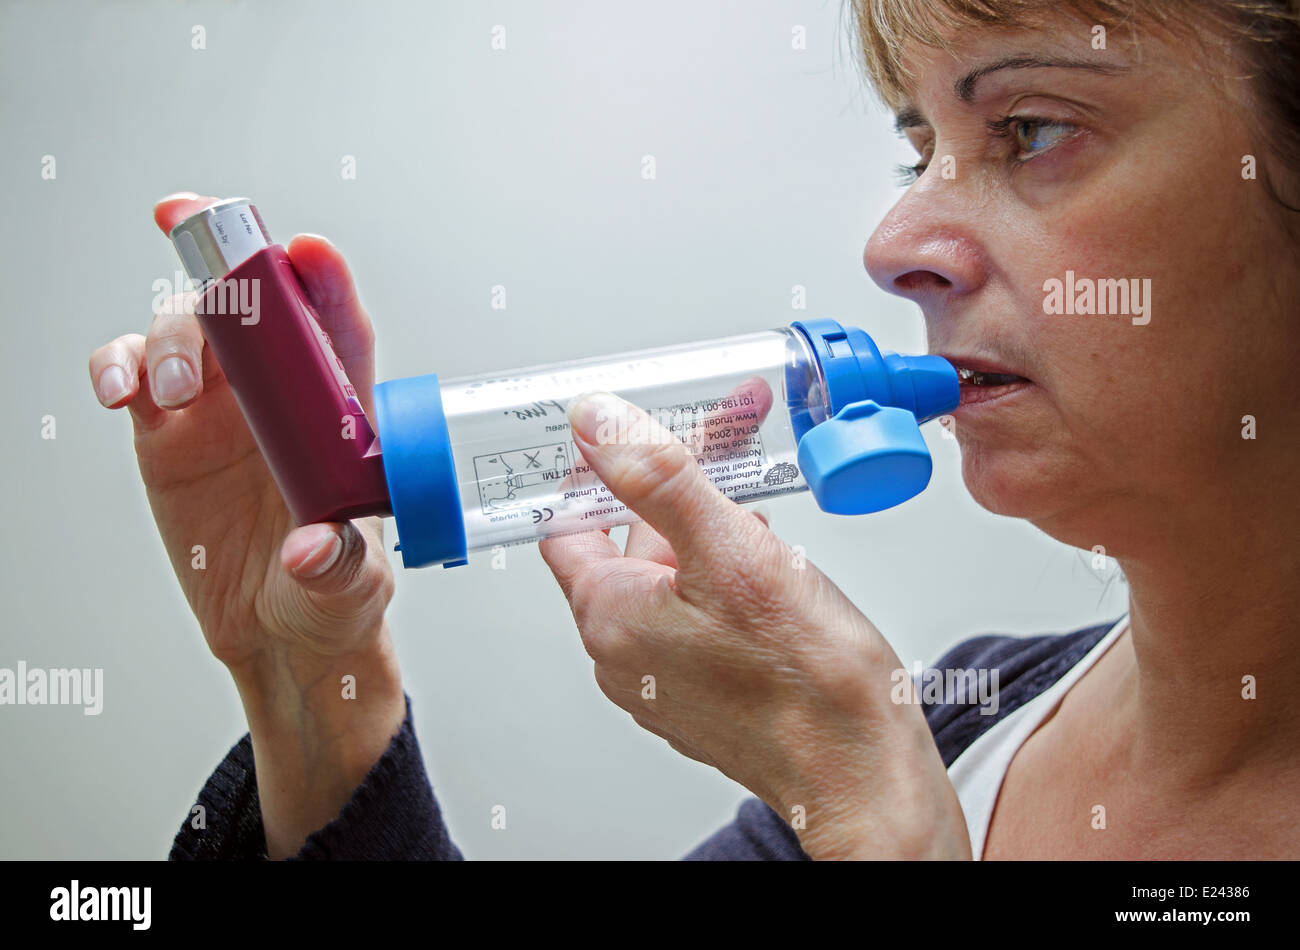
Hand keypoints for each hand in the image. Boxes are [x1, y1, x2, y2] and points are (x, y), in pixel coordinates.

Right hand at [88, 193, 402, 856]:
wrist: (276, 631)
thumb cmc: (332, 591)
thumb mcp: (351, 582)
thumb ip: (337, 562)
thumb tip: (309, 550)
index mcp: (339, 408)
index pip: (339, 327)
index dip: (325, 282)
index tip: (307, 253)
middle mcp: (280, 392)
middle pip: (252, 303)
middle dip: (227, 263)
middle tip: (204, 261)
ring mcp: (218, 405)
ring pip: (186, 327)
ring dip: (172, 338)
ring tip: (171, 392)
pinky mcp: (165, 431)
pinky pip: (132, 373)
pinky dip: (116, 366)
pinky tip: (118, 391)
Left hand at [539, 390, 970, 858]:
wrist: (862, 768)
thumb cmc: (805, 681)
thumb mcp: (730, 549)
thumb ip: (657, 478)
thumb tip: (597, 421)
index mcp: (611, 615)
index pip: (571, 522)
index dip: (602, 470)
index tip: (637, 434)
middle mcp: (626, 651)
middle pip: (631, 541)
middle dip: (678, 487)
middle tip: (728, 437)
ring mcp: (666, 674)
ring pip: (673, 573)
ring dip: (711, 527)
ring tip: (761, 500)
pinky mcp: (705, 687)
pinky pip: (700, 609)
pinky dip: (727, 570)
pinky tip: (771, 558)